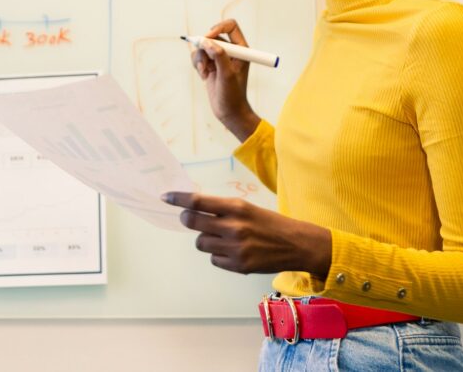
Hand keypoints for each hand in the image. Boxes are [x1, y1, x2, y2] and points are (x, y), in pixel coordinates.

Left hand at [161, 191, 331, 278]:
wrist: (297, 244)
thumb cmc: (269, 223)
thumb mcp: (247, 208)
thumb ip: (221, 208)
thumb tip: (192, 208)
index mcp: (236, 207)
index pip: (198, 201)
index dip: (178, 199)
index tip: (165, 197)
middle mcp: (233, 226)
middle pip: (192, 222)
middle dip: (187, 220)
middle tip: (190, 218)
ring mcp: (235, 248)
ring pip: (200, 243)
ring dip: (205, 239)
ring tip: (222, 237)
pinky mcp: (238, 266)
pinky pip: (213, 259)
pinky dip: (218, 255)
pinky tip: (232, 251)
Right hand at [190, 19, 260, 139]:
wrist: (229, 112)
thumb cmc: (233, 95)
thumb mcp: (227, 75)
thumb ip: (219, 56)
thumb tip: (207, 42)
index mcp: (242, 49)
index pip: (230, 27)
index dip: (218, 28)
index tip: (208, 39)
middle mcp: (231, 51)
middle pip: (212, 36)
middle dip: (204, 49)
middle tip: (204, 64)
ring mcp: (220, 58)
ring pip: (203, 47)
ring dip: (200, 59)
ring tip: (204, 73)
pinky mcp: (210, 65)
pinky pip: (198, 56)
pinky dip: (197, 64)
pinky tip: (203, 76)